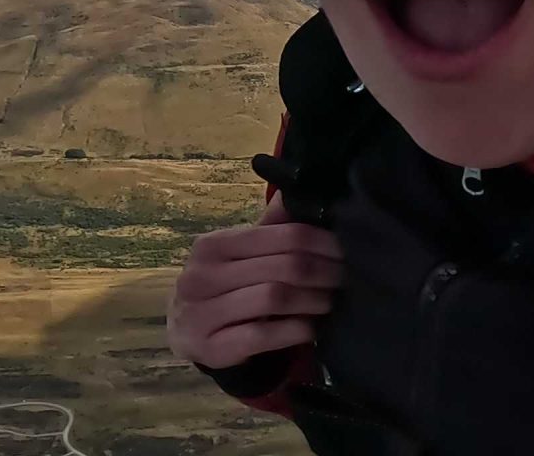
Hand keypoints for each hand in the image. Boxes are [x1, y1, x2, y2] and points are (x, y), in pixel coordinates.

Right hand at [167, 195, 346, 370]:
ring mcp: (201, 313)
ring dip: (312, 300)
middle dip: (324, 273)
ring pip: (275, 298)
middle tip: (346, 279)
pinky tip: (311, 329)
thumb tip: (299, 186)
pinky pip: (262, 335)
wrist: (186, 332)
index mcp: (214, 244)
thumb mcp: (241, 254)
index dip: (324, 243)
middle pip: (284, 267)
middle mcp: (202, 276)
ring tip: (331, 302)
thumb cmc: (224, 286)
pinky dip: (294, 330)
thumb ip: (272, 226)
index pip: (284, 236)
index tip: (347, 252)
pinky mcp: (210, 348)